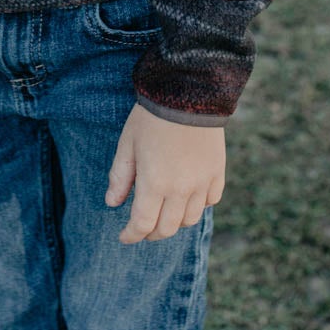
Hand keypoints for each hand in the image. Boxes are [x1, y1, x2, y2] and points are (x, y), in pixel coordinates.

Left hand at [105, 103, 225, 243]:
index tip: (124, 236)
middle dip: (151, 233)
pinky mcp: (217, 173)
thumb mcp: (128, 144)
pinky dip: (197, 206)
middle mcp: (180, 189)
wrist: (188, 93)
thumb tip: (112, 203)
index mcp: (154, 184)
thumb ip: (120, 176)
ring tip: (163, 214)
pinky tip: (187, 197)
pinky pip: (210, 201)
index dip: (131, 235)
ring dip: (174, 222)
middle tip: (142, 228)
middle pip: (166, 228)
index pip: (142, 224)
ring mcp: (202, 183)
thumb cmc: (151, 117)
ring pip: (189, 220)